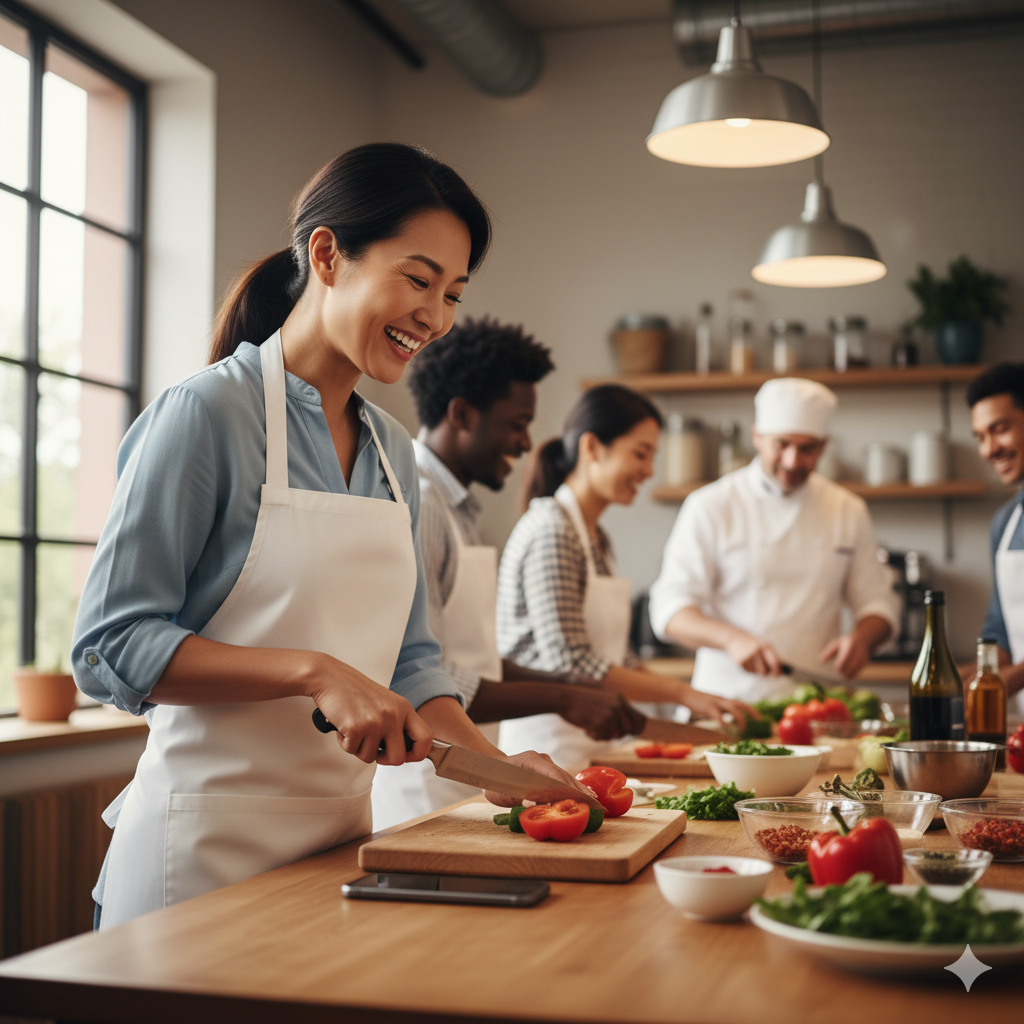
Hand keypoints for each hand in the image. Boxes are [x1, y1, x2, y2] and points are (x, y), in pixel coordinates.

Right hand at [306, 654, 432, 765]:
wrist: (329, 676)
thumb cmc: (353, 690)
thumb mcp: (385, 702)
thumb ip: (396, 722)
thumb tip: (402, 749)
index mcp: (403, 707)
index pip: (425, 738)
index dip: (417, 754)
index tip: (405, 756)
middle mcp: (393, 714)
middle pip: (398, 758)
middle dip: (383, 759)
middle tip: (373, 748)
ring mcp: (375, 721)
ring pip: (370, 757)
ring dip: (359, 748)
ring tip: (354, 728)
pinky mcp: (356, 727)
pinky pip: (352, 751)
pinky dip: (344, 742)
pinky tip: (343, 726)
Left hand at [483, 749, 598, 807]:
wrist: (490, 769)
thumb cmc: (495, 781)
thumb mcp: (502, 792)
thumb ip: (518, 798)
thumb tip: (533, 804)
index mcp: (531, 760)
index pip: (553, 773)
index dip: (567, 786)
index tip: (579, 796)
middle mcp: (541, 759)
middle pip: (562, 775)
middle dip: (577, 789)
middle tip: (594, 801)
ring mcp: (545, 763)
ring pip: (564, 776)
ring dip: (577, 788)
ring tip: (593, 800)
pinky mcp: (546, 769)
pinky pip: (561, 779)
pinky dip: (571, 788)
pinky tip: (583, 796)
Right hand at [559, 688, 645, 740]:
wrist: (564, 697)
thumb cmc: (581, 700)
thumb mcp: (603, 700)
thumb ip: (616, 710)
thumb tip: (626, 730)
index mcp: (620, 699)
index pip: (640, 719)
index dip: (637, 729)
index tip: (630, 734)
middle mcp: (618, 705)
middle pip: (627, 730)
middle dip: (616, 735)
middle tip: (603, 732)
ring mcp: (610, 713)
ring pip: (614, 736)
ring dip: (603, 735)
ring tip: (591, 728)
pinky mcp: (600, 721)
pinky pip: (602, 737)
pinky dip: (594, 736)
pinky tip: (586, 729)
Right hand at [680, 684, 760, 728]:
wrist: (686, 693)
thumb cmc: (698, 701)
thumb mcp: (713, 703)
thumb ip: (721, 709)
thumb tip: (729, 718)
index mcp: (724, 700)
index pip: (741, 704)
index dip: (751, 710)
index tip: (759, 718)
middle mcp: (722, 700)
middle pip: (740, 704)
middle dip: (751, 711)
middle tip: (759, 720)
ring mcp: (716, 703)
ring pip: (732, 708)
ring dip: (740, 718)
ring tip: (743, 727)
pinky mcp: (708, 707)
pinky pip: (718, 715)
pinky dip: (723, 721)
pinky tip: (726, 727)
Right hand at [725, 631, 782, 675]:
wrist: (735, 638)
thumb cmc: (753, 644)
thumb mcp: (764, 645)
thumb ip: (772, 657)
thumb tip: (781, 672)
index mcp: (765, 646)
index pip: (774, 662)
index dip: (777, 671)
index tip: (778, 675)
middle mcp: (756, 651)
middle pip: (765, 671)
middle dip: (765, 672)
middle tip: (764, 668)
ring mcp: (747, 656)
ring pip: (756, 672)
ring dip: (756, 670)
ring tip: (753, 662)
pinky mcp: (740, 661)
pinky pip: (748, 671)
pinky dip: (749, 668)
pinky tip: (747, 661)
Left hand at [819, 633, 870, 679]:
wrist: (862, 639)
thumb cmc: (845, 643)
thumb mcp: (836, 644)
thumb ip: (829, 653)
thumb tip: (820, 662)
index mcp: (850, 644)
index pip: (846, 657)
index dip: (841, 664)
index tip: (836, 668)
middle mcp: (858, 650)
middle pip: (852, 663)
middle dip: (845, 670)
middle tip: (839, 673)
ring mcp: (863, 655)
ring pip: (857, 667)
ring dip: (849, 673)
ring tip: (843, 676)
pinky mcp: (865, 661)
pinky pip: (860, 669)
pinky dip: (854, 674)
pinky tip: (848, 677)